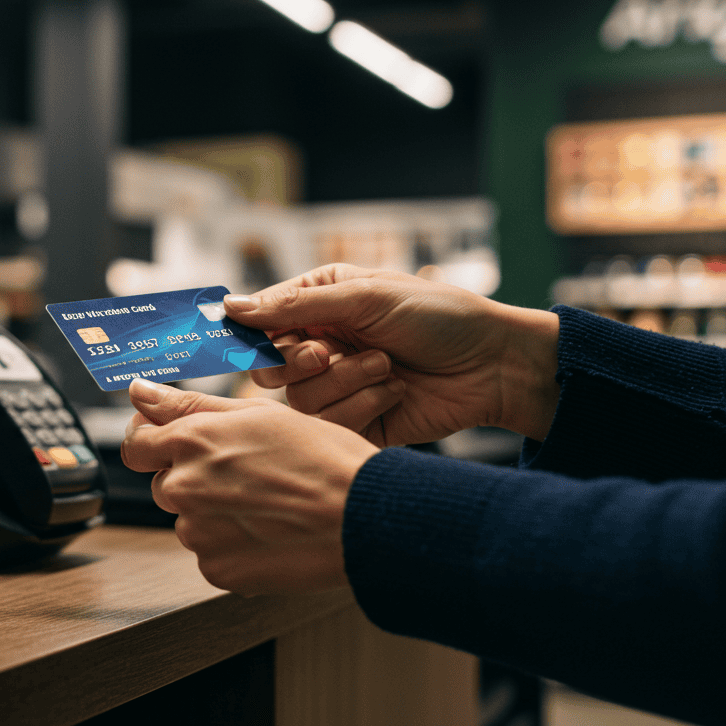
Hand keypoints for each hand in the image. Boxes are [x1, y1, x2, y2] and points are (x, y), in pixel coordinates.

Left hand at [121, 378, 377, 595]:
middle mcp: (184, 487)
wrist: (364, 515)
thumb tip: (141, 392)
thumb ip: (190, 404)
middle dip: (195, 480)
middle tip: (249, 477)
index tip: (173, 446)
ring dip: (217, 515)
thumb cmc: (323, 458)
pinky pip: (212, 555)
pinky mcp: (217, 571)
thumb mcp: (259, 413)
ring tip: (269, 506)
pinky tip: (272, 533)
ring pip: (191, 522)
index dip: (154, 443)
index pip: (136, 445)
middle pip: (166, 485)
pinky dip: (234, 547)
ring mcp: (198, 534)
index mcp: (191, 441)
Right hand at [224, 263, 559, 444]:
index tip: (253, 340)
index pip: (262, 324)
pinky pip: (332, 428)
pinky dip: (365, 406)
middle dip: (297, 363)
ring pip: (301, 402)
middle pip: (270, 370)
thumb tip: (231, 307)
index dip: (253, 335)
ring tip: (387, 367)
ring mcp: (341, 388)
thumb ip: (296, 305)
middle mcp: (324, 347)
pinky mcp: (359, 425)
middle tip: (327, 352)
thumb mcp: (366, 297)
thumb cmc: (439, 316)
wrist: (494, 365)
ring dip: (347, 381)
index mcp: (320, 306)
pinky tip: (397, 391)